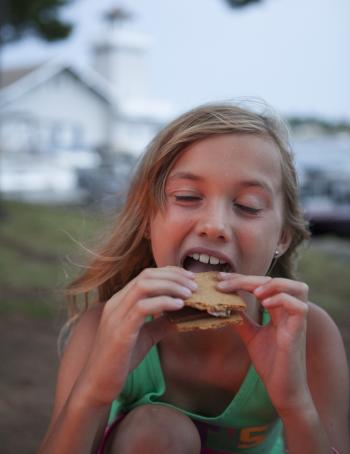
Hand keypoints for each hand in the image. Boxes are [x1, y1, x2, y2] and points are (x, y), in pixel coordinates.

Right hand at [76, 267, 195, 407]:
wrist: (97, 385)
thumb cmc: (120, 361)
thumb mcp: (145, 337)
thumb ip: (160, 324)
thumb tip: (181, 315)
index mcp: (120, 302)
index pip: (146, 275)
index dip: (170, 273)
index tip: (189, 278)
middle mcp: (116, 303)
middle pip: (146, 275)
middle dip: (173, 275)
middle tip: (194, 283)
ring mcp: (116, 316)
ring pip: (144, 286)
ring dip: (170, 286)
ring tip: (189, 293)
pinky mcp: (120, 331)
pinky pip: (142, 307)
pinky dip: (163, 302)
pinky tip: (178, 306)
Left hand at [217, 272, 310, 413]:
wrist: (282, 390)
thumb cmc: (271, 363)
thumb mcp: (251, 336)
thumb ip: (242, 319)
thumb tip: (225, 304)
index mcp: (280, 311)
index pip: (263, 284)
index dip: (242, 278)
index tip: (220, 279)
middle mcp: (290, 312)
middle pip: (276, 281)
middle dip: (249, 278)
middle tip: (225, 282)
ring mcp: (297, 322)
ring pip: (298, 288)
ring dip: (274, 284)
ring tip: (253, 292)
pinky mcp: (299, 334)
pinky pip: (299, 308)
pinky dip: (282, 301)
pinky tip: (264, 304)